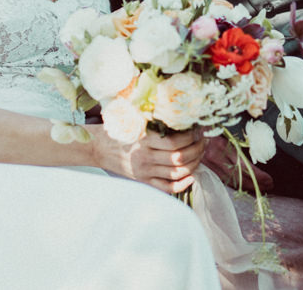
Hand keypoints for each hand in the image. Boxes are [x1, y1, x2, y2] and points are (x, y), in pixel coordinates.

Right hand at [92, 127, 206, 193]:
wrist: (99, 148)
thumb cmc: (119, 130)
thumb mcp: (135, 122)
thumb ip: (154, 121)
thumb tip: (181, 116)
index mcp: (144, 141)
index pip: (174, 142)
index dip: (191, 137)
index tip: (198, 130)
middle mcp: (145, 158)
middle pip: (179, 158)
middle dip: (197, 150)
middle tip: (203, 142)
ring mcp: (145, 172)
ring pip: (177, 173)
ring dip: (194, 164)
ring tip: (200, 155)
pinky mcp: (144, 181)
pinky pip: (167, 188)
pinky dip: (183, 184)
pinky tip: (192, 176)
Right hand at [202, 135, 274, 191]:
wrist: (188, 132)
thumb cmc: (210, 129)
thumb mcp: (225, 132)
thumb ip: (236, 145)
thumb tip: (254, 155)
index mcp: (222, 146)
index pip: (244, 166)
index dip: (258, 175)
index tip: (269, 179)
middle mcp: (214, 157)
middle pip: (238, 177)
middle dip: (255, 183)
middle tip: (268, 186)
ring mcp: (208, 166)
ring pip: (230, 182)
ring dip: (246, 187)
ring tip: (259, 189)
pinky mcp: (204, 170)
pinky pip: (222, 181)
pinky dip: (234, 185)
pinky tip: (243, 187)